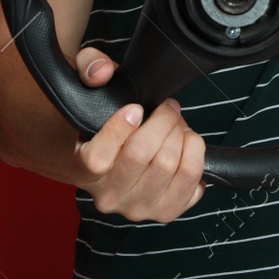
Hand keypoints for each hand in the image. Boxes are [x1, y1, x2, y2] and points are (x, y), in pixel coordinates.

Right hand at [66, 46, 207, 222]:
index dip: (119, 128)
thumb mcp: (89, 89)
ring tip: (177, 125)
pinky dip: (196, 157)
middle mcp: (108, 195)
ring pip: (169, 166)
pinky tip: (186, 146)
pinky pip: (193, 184)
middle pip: (141, 155)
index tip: (134, 108)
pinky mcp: (166, 212)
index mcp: (82, 169)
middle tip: (166, 108)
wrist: (114, 158)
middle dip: (162, 120)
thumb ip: (88, 67)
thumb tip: (102, 71)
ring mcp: (138, 207)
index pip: (97, 158)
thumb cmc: (104, 124)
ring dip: (181, 135)